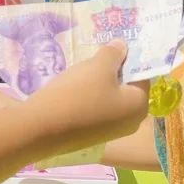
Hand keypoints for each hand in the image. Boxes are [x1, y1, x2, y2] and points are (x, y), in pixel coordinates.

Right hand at [26, 41, 147, 150]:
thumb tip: (122, 46)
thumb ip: (113, 54)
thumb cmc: (78, 94)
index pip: (141, 74)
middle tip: (93, 58)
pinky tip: (71, 91)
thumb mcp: (98, 66)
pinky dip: (87, 98)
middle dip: (111, 72)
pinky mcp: (91, 136)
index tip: (110, 47)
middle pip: (125, 88)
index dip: (127, 58)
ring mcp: (110, 132)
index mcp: (139, 105)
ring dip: (97, 85)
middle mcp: (130, 122)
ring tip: (79, 73)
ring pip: (109, 99)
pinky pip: (95, 110)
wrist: (42, 127)